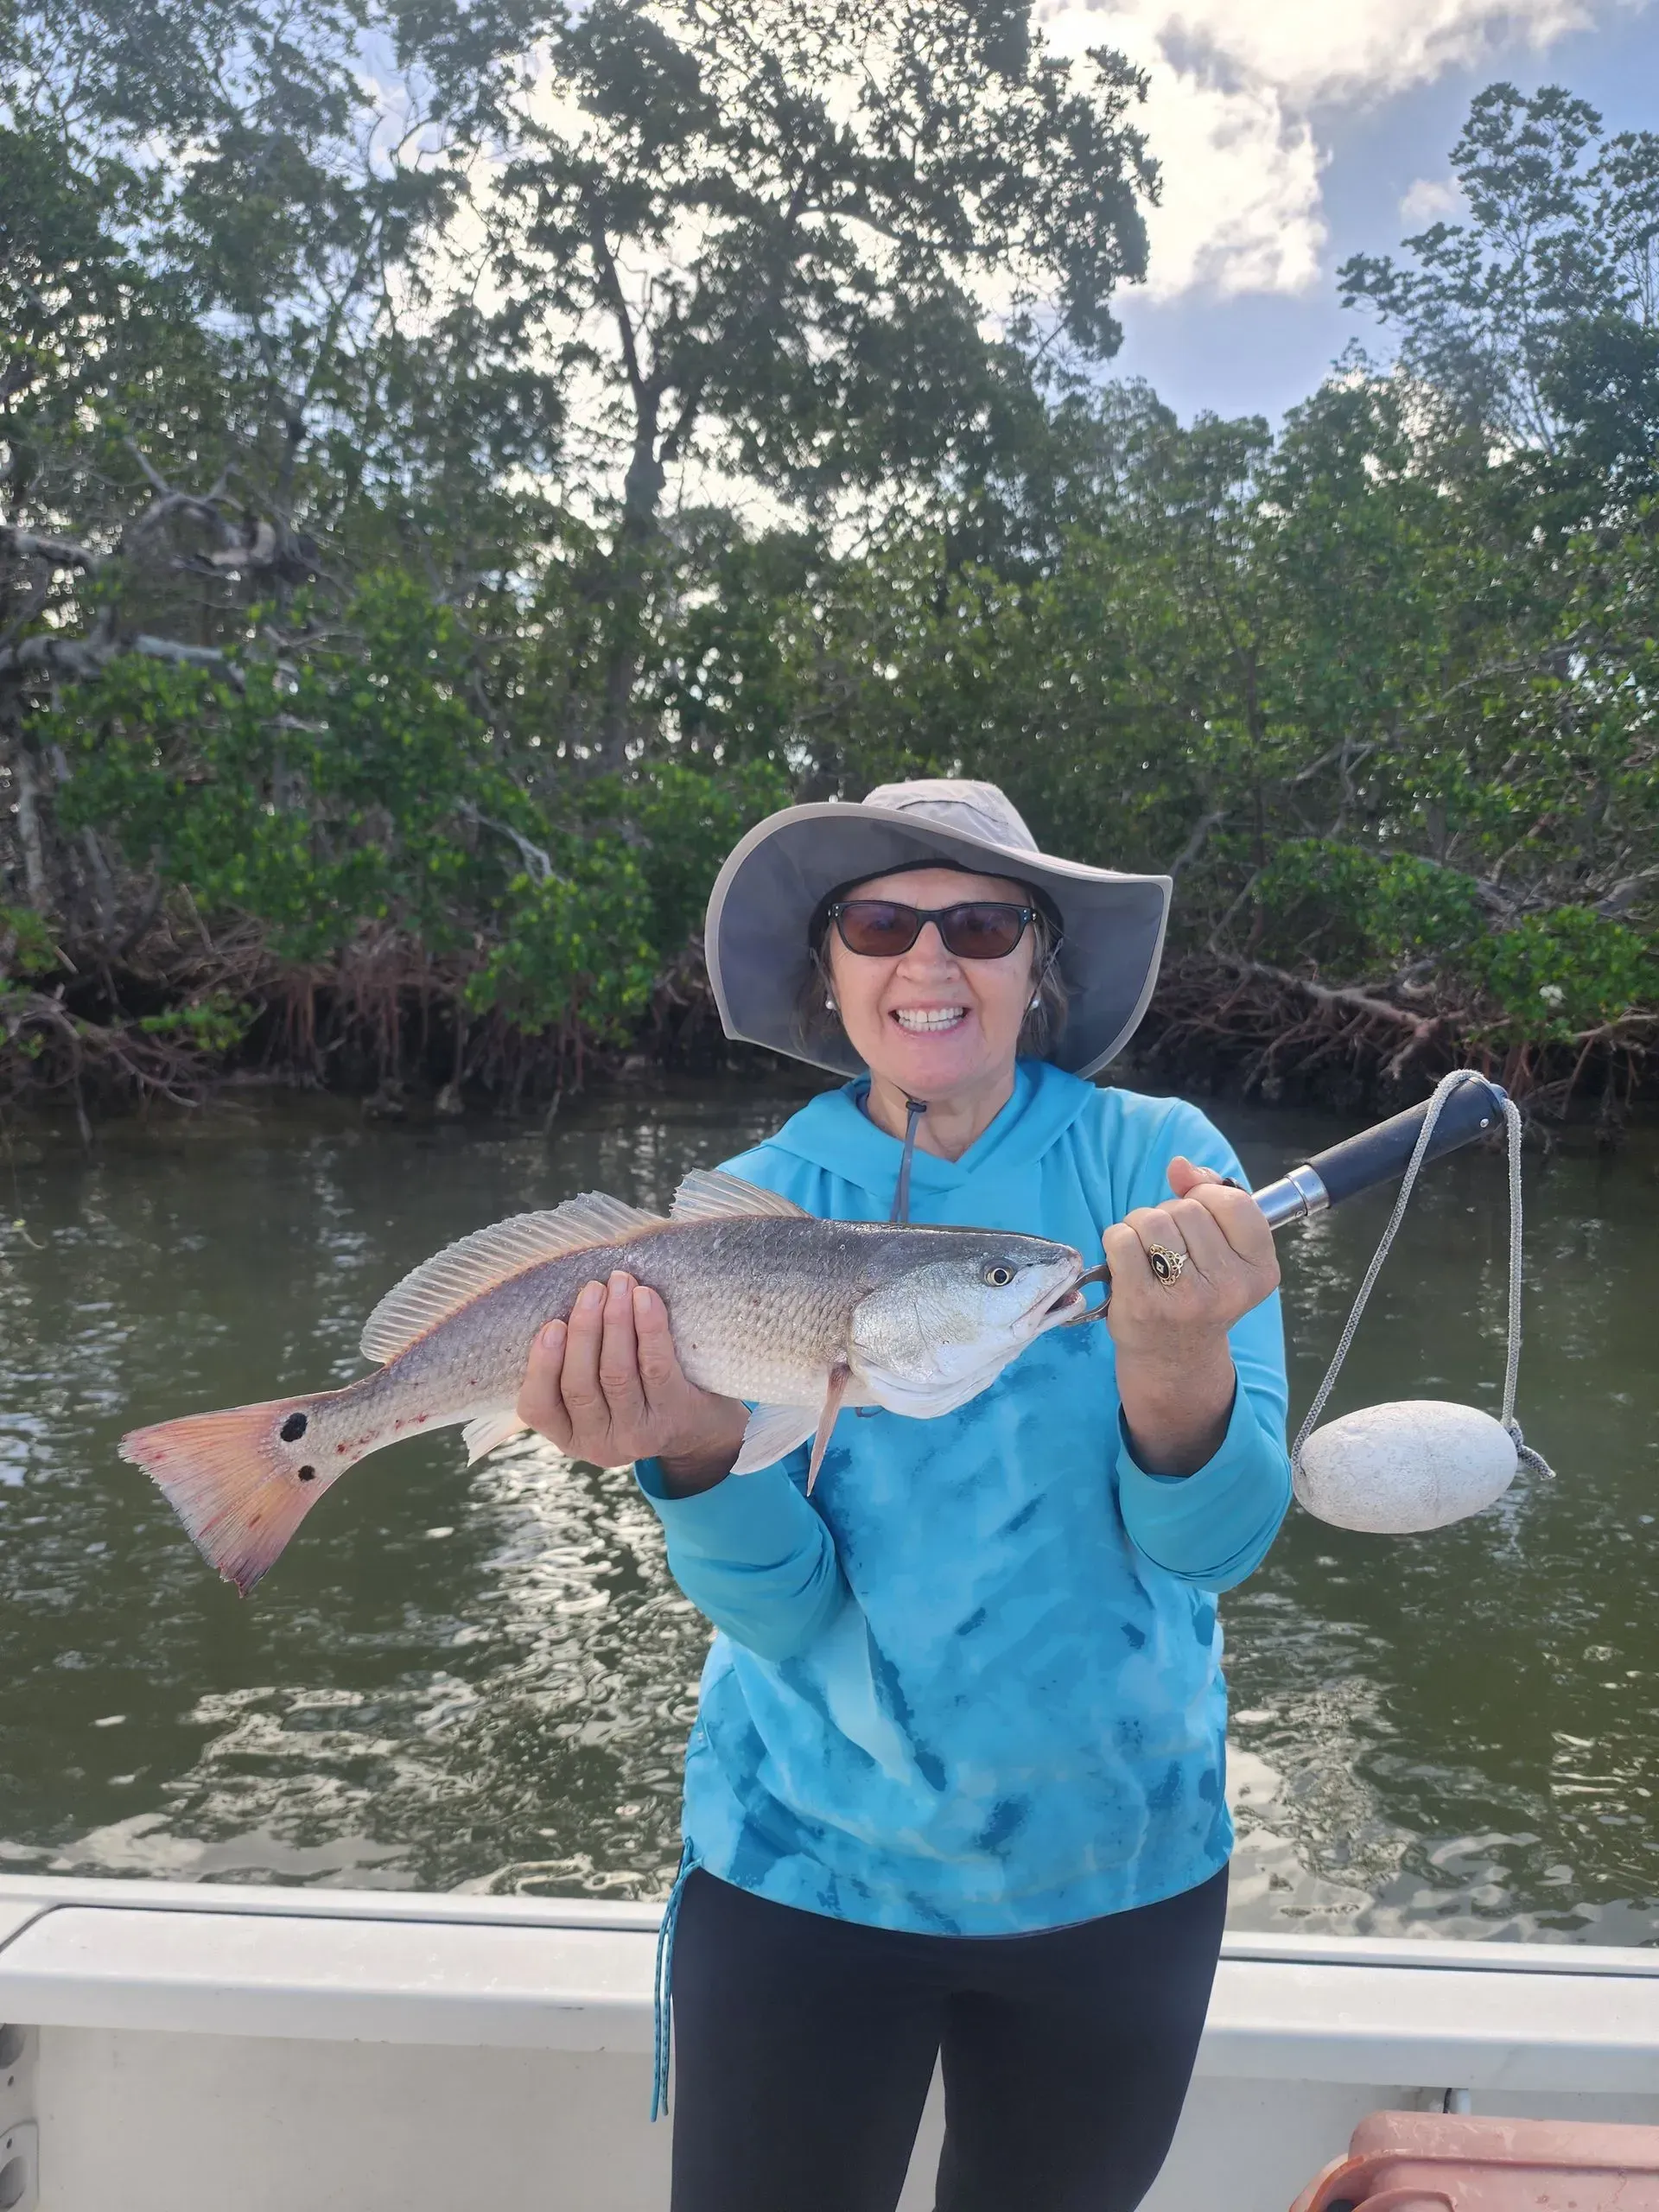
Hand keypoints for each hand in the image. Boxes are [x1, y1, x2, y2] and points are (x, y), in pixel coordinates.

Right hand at [515, 1269, 748, 1493]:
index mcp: (568, 1436)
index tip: (552, 1324)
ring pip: (616, 1373)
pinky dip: (648, 1327)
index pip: (537, 1407)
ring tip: (619, 1283)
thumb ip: (572, 1366)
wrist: (702, 1425)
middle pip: (579, 1385)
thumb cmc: (637, 1392)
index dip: (542, 1365)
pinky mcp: (673, 1416)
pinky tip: (645, 1297)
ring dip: (615, 1321)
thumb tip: (559, 1301)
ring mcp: (638, 1434)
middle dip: (584, 1330)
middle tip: (592, 1288)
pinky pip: (655, 1366)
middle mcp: (599, 1444)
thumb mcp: (595, 1396)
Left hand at [1104, 1158, 1278, 1361]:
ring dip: (1141, 1226)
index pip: (1234, 1203)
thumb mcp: (1224, 1252)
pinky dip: (1117, 1240)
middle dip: (1170, 1215)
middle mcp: (1228, 1287)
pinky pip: (1121, 1238)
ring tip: (1148, 1254)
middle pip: (1187, 1209)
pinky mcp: (1142, 1304)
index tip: (1199, 1215)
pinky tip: (1126, 1262)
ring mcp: (1185, 1298)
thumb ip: (1211, 1198)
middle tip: (1170, 1247)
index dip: (1207, 1196)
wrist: (1174, 1359)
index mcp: (1260, 1272)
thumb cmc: (1198, 1293)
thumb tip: (1180, 1165)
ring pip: (1152, 1219)